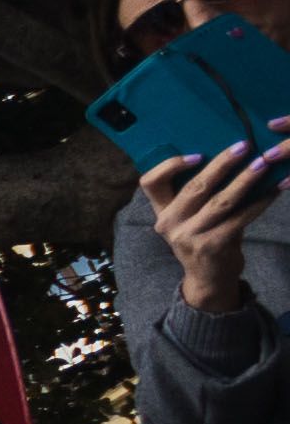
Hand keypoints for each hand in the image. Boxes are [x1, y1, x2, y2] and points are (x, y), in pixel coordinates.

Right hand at [140, 122, 288, 314]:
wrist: (209, 279)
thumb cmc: (204, 238)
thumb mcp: (190, 217)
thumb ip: (199, 194)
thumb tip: (229, 157)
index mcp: (161, 212)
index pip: (150, 182)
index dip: (170, 165)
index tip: (198, 154)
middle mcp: (169, 223)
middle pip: (195, 186)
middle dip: (222, 163)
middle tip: (244, 145)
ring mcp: (189, 237)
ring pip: (221, 201)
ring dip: (245, 179)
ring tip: (263, 164)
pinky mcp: (212, 246)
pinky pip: (240, 218)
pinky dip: (260, 202)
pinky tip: (273, 190)